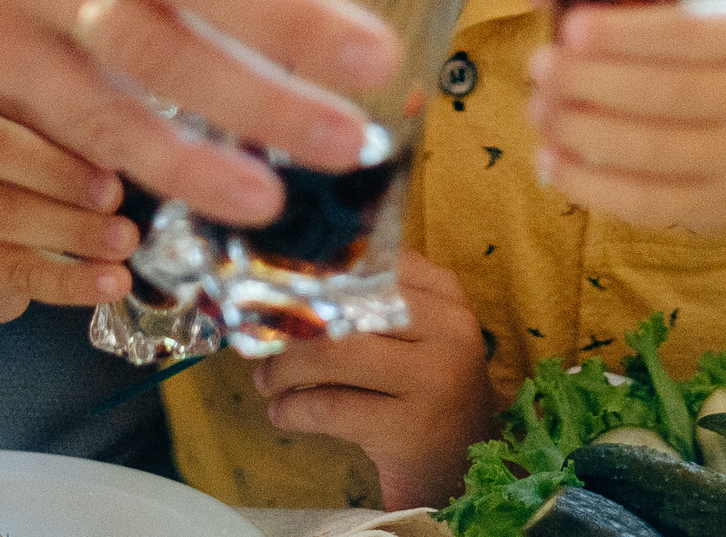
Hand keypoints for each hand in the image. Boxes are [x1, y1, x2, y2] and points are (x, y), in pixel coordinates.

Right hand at [0, 87, 139, 323]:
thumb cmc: (28, 163)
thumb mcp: (47, 125)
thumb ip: (84, 120)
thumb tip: (152, 135)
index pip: (17, 90)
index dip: (67, 115)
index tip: (119, 135)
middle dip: (64, 173)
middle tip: (116, 193)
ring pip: (4, 213)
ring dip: (72, 229)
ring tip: (125, 240)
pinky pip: (14, 269)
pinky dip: (69, 280)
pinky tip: (109, 282)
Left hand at [248, 249, 500, 509]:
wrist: (465, 461)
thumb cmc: (425, 386)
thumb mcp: (417, 333)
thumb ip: (371, 301)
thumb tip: (288, 284)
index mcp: (445, 296)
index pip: (369, 265)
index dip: (315, 277)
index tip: (279, 293)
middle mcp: (447, 329)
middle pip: (345, 307)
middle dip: (289, 325)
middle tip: (260, 344)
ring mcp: (432, 380)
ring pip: (333, 354)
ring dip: (284, 368)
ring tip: (267, 380)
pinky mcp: (409, 428)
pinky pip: (329, 408)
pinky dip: (292, 409)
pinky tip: (282, 413)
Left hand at [519, 0, 725, 239]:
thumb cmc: (723, 67)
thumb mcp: (694, 20)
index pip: (688, 34)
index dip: (627, 34)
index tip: (571, 28)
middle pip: (666, 93)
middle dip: (591, 81)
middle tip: (539, 68)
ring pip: (653, 149)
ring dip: (582, 131)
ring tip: (539, 112)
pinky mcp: (716, 205)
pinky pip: (647, 201)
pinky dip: (591, 184)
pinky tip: (552, 161)